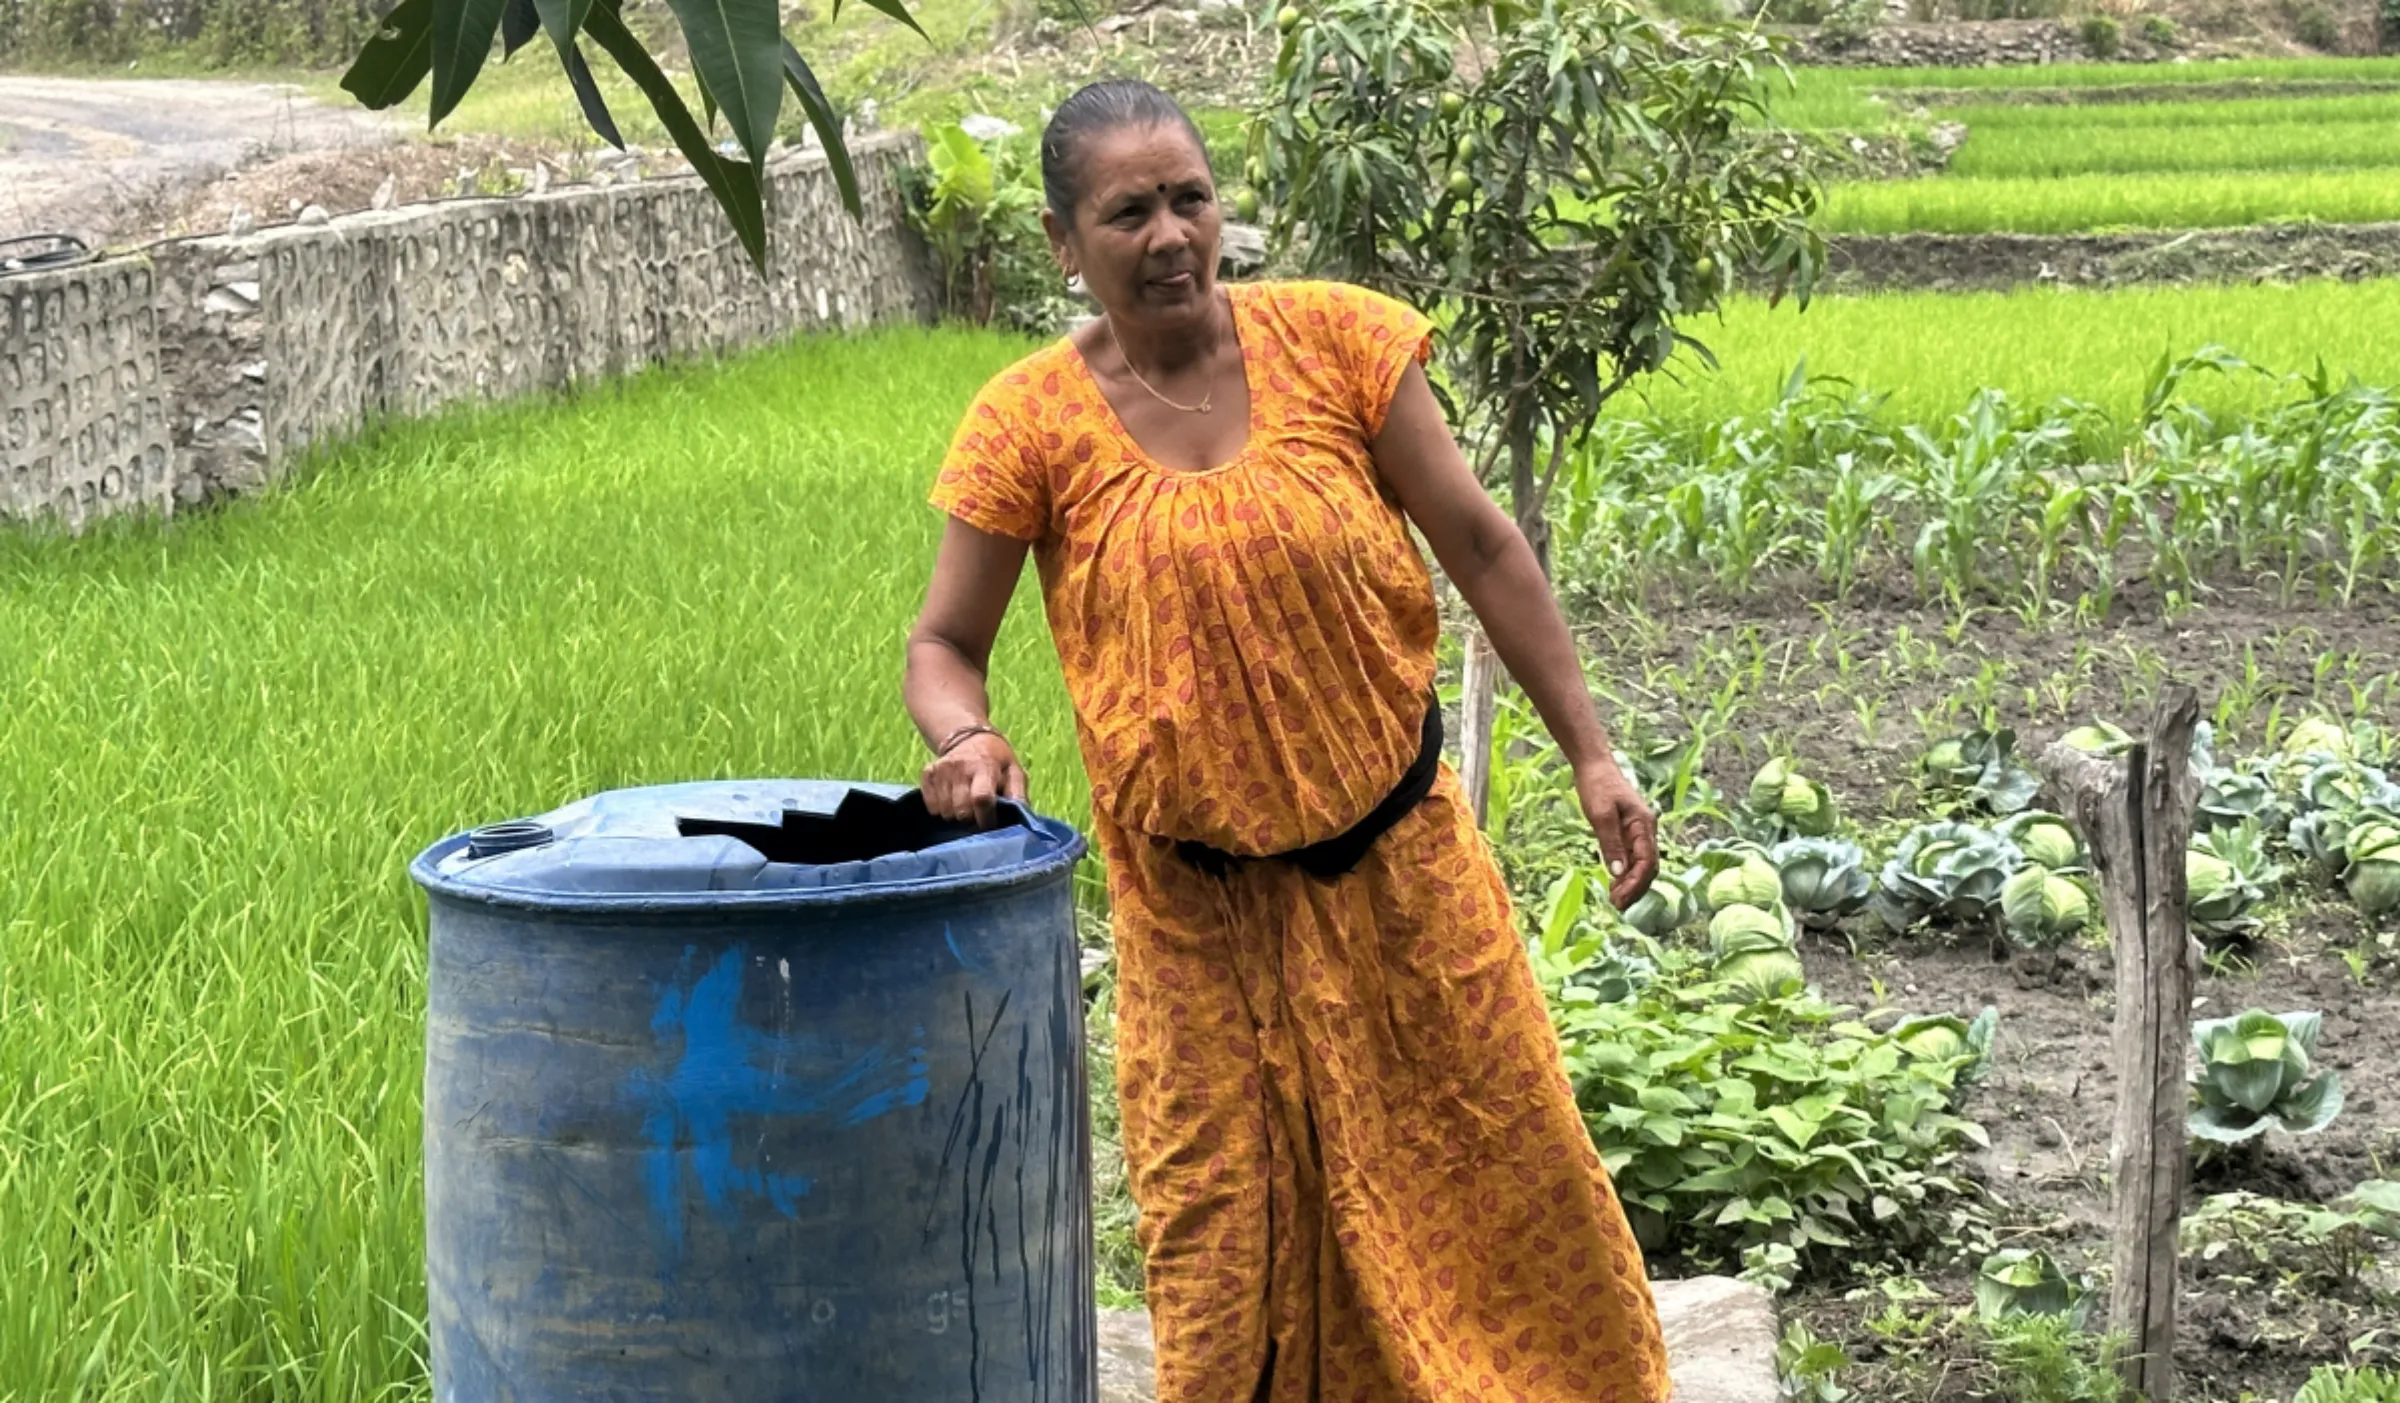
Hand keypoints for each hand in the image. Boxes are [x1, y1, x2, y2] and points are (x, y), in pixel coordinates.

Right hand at [922, 733, 1028, 827]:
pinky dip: (941, 810)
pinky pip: (931, 807)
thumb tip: (1020, 816)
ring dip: (956, 816)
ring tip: (965, 807)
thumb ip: (1018, 794)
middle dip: (971, 820)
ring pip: (945, 811)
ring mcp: (942, 770)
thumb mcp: (1014, 771)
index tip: (990, 824)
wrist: (970, 737)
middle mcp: (960, 766)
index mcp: (985, 766)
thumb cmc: (997, 760)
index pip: (981, 798)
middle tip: (978, 815)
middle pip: (961, 810)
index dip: (986, 818)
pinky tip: (952, 801)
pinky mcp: (928, 773)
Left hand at [1575, 758, 1658, 909]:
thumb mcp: (1601, 815)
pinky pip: (1632, 857)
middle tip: (1617, 906)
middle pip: (1648, 866)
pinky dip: (1626, 873)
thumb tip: (1619, 873)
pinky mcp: (1628, 831)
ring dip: (1631, 883)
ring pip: (1641, 864)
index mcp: (1644, 825)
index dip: (1636, 883)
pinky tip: (1615, 883)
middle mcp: (1646, 830)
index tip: (1621, 899)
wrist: (1594, 766)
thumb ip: (1611, 844)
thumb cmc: (1598, 786)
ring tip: (1615, 900)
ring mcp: (1638, 831)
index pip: (1647, 862)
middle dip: (1636, 888)